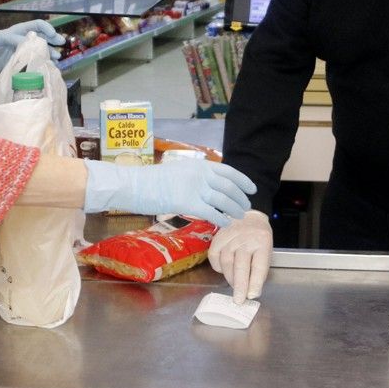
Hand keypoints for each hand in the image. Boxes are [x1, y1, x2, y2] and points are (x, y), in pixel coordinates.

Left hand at [0, 20, 63, 78]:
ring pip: (41, 50)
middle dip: (53, 39)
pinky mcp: (22, 64)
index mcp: (19, 31)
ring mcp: (24, 52)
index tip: (53, 35)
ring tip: (56, 58)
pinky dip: (42, 64)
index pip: (37, 25)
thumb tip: (29, 42)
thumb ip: (14, 39)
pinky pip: (35, 62)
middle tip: (61, 44)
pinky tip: (47, 67)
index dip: (47, 28)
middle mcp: (24, 40)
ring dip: (49, 53)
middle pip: (43, 37)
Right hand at [83, 159, 255, 226]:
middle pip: (229, 188)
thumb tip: (210, 185)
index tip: (252, 189)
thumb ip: (197, 176)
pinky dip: (222, 218)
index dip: (243, 181)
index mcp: (200, 164)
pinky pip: (212, 213)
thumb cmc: (154, 180)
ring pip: (224, 201)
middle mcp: (201, 174)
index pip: (229, 171)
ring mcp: (196, 188)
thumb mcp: (180, 170)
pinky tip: (226, 223)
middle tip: (246, 207)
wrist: (136, 184)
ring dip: (235, 210)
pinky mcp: (189, 203)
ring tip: (239, 216)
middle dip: (241, 199)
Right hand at [208, 210, 272, 303]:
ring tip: (235, 286)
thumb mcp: (265, 252)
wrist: (248, 218)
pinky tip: (225, 270)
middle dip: (239, 285)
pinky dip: (218, 267)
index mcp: (262, 241)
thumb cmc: (258, 239)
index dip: (255, 282)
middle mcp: (245, 239)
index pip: (259, 265)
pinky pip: (214, 257)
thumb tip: (251, 292)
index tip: (252, 295)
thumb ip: (259, 270)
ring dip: (230, 278)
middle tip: (238, 300)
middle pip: (241, 265)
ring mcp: (230, 237)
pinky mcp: (218, 238)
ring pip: (226, 262)